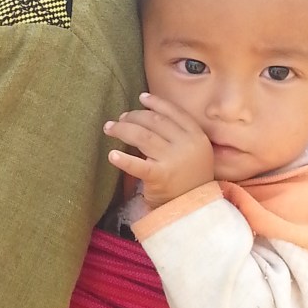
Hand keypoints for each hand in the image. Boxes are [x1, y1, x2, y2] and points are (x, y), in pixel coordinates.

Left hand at [104, 92, 213, 208]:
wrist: (196, 210)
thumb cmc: (190, 179)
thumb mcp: (194, 152)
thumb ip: (178, 135)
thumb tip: (148, 114)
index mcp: (197, 136)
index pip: (174, 112)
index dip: (156, 103)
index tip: (141, 98)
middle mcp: (187, 145)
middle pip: (154, 122)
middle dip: (134, 116)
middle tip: (120, 118)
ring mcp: (174, 160)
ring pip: (143, 137)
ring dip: (123, 129)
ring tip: (110, 128)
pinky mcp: (160, 177)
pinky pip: (138, 165)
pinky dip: (123, 159)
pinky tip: (112, 155)